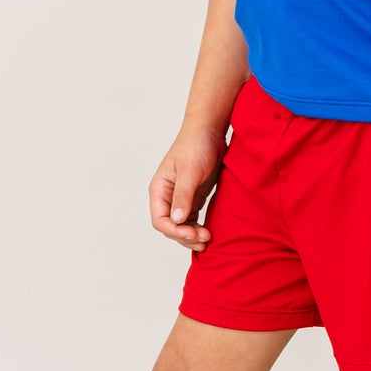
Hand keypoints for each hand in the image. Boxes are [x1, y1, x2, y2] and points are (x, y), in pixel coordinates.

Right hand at [150, 126, 227, 251]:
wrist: (210, 131)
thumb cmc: (196, 145)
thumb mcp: (190, 170)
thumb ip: (183, 195)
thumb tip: (177, 220)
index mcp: (159, 189)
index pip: (160, 220)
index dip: (175, 231)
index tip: (193, 234)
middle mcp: (167, 196)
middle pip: (170, 226)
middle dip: (185, 236)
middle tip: (205, 239)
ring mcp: (180, 198)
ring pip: (181, 226)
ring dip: (192, 235)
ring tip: (208, 239)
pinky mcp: (194, 197)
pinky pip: (192, 219)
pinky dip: (198, 228)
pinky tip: (208, 232)